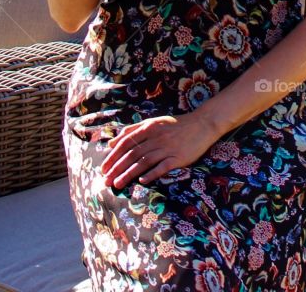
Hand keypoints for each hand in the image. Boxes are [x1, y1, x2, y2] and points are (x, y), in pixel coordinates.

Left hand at [99, 112, 219, 189]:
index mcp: (149, 128)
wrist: (202, 124)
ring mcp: (168, 147)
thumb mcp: (153, 122)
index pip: (126, 143)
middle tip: (106, 180)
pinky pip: (163, 166)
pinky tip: (142, 181)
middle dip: (117, 168)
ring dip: (129, 173)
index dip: (114, 156)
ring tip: (118, 184)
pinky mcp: (178, 157)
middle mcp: (156, 137)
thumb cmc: (175, 125)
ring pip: (144, 161)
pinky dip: (152, 173)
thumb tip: (112, 142)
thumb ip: (133, 130)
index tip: (103, 168)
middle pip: (133, 154)